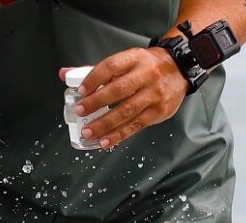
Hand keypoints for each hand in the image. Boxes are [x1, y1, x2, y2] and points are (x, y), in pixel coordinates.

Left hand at [61, 46, 188, 148]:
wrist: (180, 68)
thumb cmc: (147, 66)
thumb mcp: (125, 61)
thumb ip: (95, 70)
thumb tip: (64, 74)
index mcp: (135, 58)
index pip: (111, 66)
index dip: (94, 78)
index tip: (81, 90)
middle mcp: (147, 75)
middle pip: (119, 89)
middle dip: (97, 102)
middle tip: (80, 111)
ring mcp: (154, 94)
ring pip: (127, 111)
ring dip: (105, 123)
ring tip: (88, 131)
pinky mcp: (159, 111)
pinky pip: (136, 125)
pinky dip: (119, 135)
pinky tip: (105, 141)